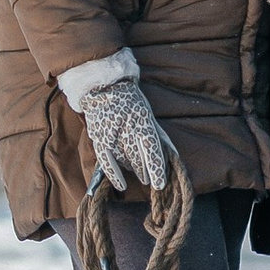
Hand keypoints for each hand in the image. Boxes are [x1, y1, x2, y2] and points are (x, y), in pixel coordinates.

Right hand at [81, 78, 177, 197]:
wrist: (104, 85)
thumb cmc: (131, 101)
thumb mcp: (148, 114)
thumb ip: (159, 134)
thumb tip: (172, 154)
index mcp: (142, 120)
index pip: (151, 149)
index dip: (156, 168)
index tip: (159, 183)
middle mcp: (126, 127)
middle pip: (137, 157)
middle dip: (144, 171)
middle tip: (147, 178)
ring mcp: (110, 132)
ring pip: (123, 159)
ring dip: (131, 167)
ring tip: (134, 168)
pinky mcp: (97, 136)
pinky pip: (106, 161)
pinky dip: (114, 175)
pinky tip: (121, 184)